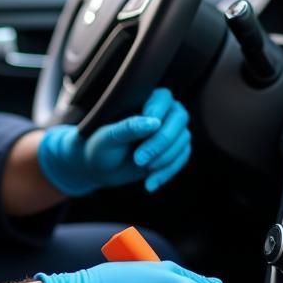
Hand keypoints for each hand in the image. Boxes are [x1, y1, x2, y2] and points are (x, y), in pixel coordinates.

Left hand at [37, 87, 190, 195]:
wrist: (100, 167)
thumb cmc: (100, 145)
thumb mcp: (108, 137)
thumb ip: (128, 127)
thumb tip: (154, 123)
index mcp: (144, 99)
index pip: (164, 98)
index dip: (159, 112)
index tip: (147, 129)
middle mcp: (163, 111)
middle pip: (179, 119)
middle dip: (161, 141)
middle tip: (139, 159)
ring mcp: (172, 131)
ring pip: (183, 140)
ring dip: (165, 158)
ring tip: (142, 169)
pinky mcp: (174, 151)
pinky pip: (181, 159)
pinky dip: (167, 172)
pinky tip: (150, 184)